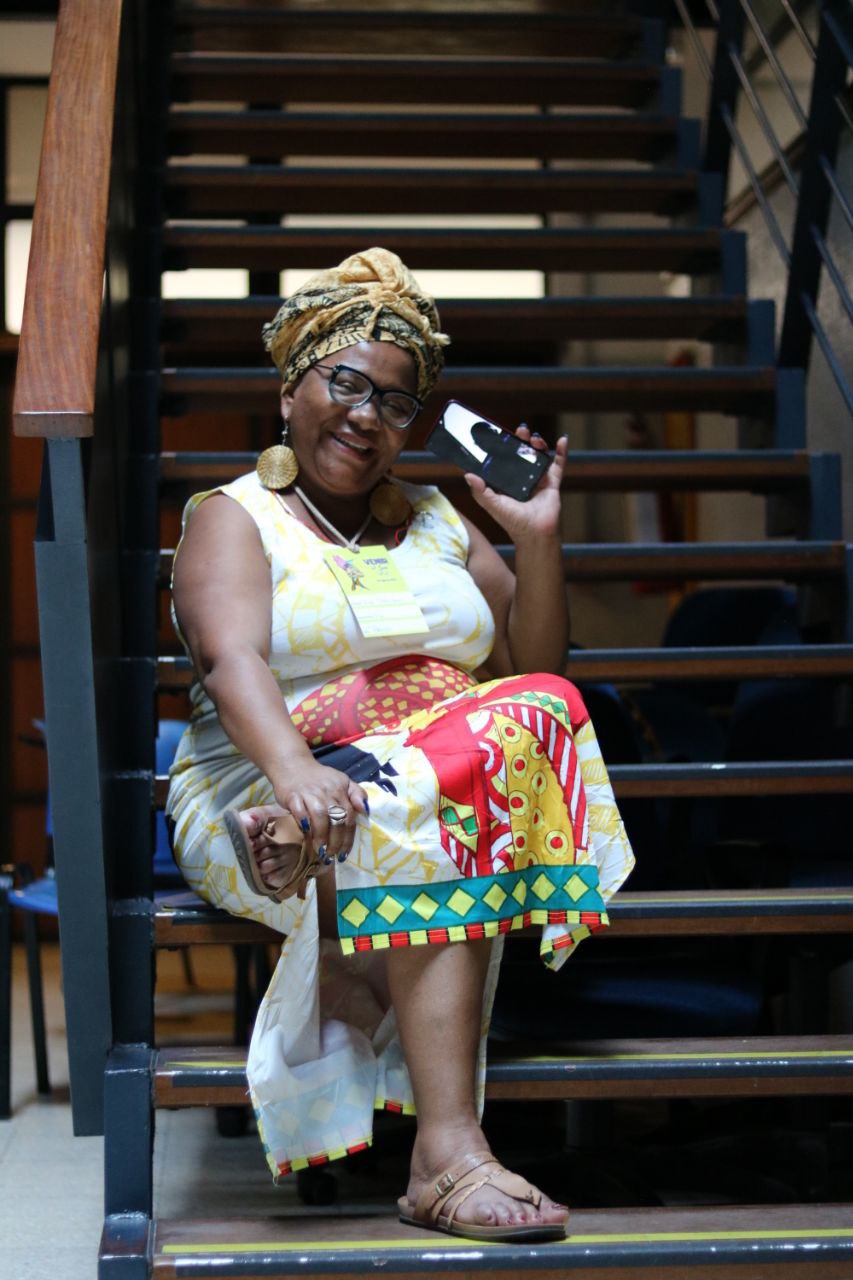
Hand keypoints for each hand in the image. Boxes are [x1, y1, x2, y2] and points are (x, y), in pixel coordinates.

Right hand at [273, 758, 368, 865]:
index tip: (344, 853)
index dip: (348, 838)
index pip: (350, 816)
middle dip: (335, 841)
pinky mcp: (293, 796)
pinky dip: (304, 824)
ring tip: (320, 851)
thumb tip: (366, 810)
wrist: (293, 765)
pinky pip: (300, 812)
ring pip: (320, 817)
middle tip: (332, 855)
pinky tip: (305, 834)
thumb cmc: (319, 779)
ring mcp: (310, 793)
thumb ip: (357, 794)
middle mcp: (328, 791)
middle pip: (337, 819)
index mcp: (342, 789)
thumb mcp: (342, 781)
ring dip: (321, 837)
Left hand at [463, 427, 566, 545]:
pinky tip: (562, 440)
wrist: (535, 533)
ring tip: (535, 438)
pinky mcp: (552, 482)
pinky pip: (558, 465)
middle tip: (521, 430)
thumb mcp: (492, 505)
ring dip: (538, 444)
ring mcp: (538, 479)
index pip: (504, 459)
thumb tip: (468, 475)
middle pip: (522, 453)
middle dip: (521, 440)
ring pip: (539, 456)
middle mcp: (522, 478)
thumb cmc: (512, 522)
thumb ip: (480, 491)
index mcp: (507, 482)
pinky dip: (561, 452)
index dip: (503, 446)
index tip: (501, 434)